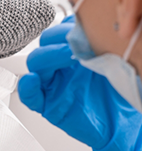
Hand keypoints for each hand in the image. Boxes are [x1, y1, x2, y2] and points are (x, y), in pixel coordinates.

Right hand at [18, 16, 141, 150]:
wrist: (122, 125)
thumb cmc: (120, 95)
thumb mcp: (115, 63)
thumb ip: (101, 45)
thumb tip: (95, 26)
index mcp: (75, 53)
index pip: (60, 32)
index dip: (66, 27)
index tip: (81, 26)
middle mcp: (61, 66)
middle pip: (44, 44)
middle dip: (56, 38)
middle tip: (75, 42)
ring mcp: (53, 84)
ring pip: (35, 64)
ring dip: (47, 56)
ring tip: (66, 56)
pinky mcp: (48, 105)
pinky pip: (29, 96)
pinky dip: (27, 87)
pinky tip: (32, 80)